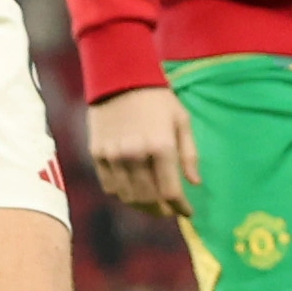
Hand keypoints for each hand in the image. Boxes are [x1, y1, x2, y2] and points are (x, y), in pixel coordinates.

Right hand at [85, 83, 195, 220]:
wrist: (119, 77)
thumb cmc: (157, 99)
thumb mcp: (182, 121)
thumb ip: (190, 154)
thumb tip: (194, 183)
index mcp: (160, 146)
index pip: (171, 192)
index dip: (181, 208)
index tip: (188, 213)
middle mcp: (135, 155)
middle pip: (148, 199)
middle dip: (162, 211)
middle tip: (170, 211)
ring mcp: (113, 156)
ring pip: (128, 197)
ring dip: (142, 206)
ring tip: (152, 204)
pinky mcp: (97, 154)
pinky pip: (109, 186)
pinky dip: (122, 194)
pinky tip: (132, 190)